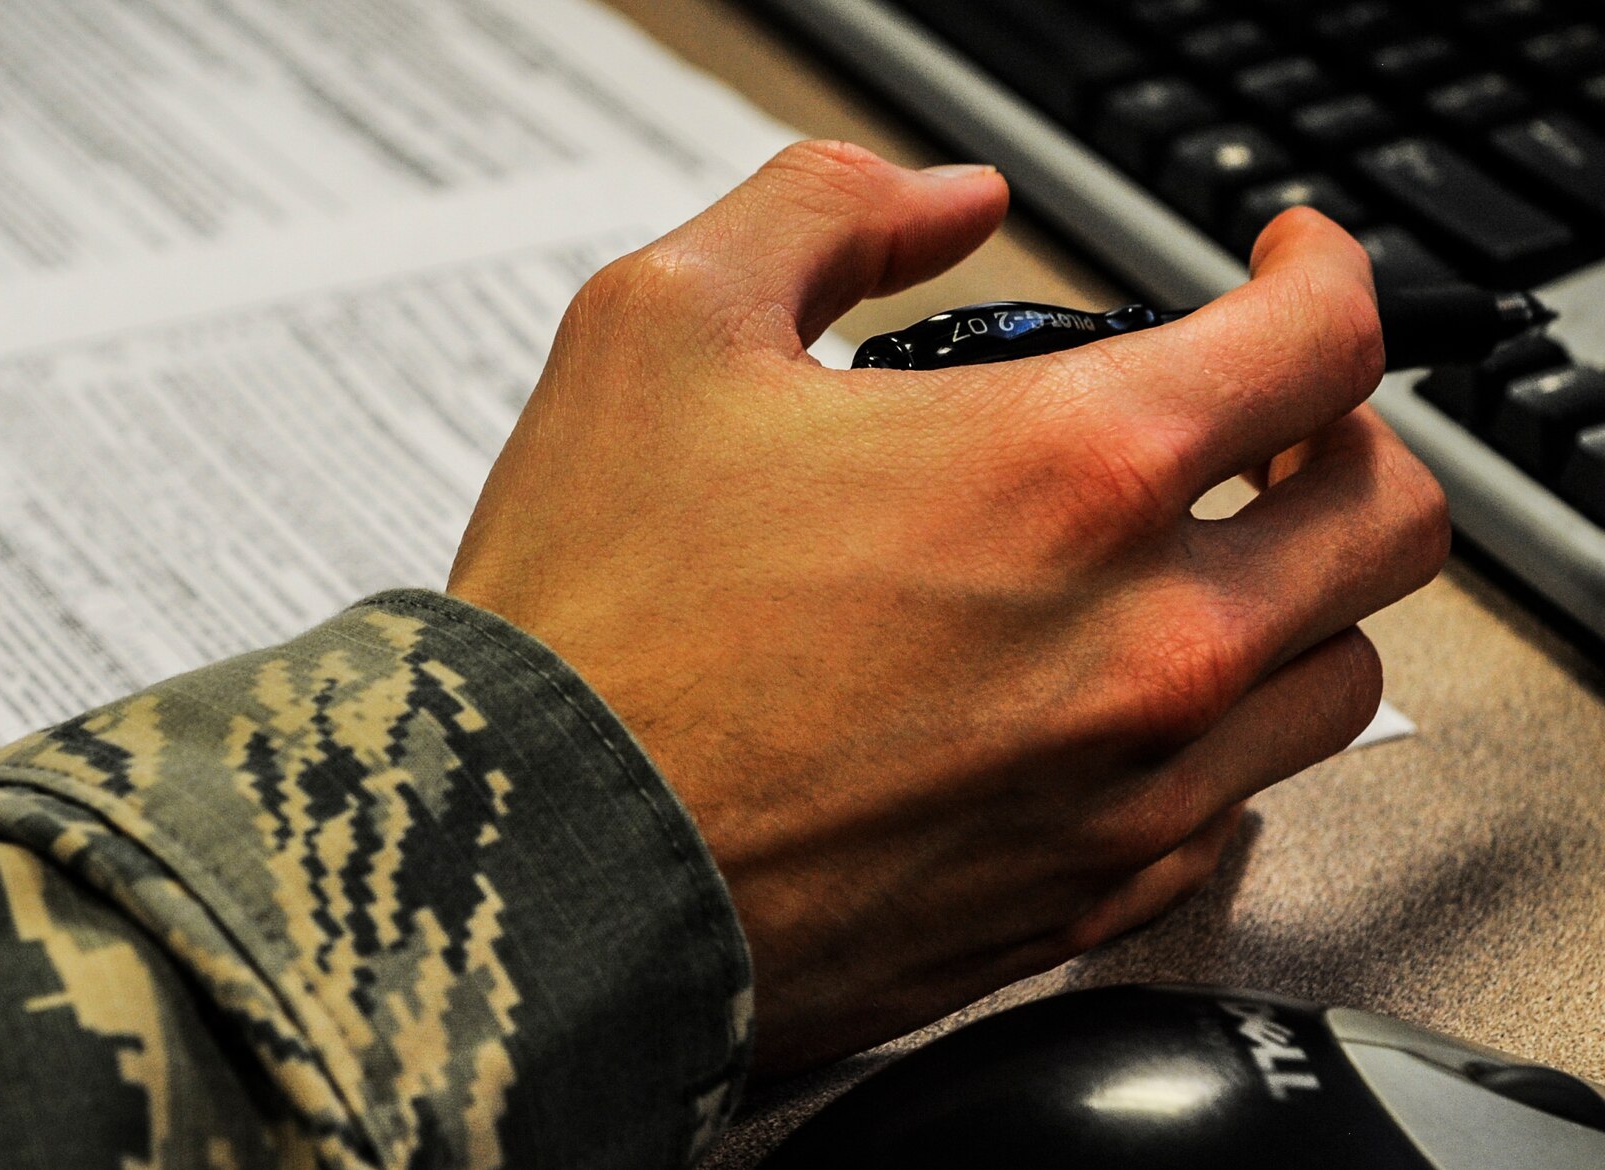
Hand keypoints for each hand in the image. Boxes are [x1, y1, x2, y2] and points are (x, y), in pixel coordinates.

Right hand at [447, 142, 1447, 1075]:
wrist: (536, 864)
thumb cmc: (593, 625)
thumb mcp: (664, 327)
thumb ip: (824, 213)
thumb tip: (934, 205)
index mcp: (1070, 472)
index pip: (1327, 343)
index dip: (1324, 277)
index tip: (1287, 279)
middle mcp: (1140, 645)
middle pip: (1386, 520)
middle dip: (1342, 443)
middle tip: (1262, 428)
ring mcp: (1124, 791)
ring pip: (1330, 678)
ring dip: (1284, 600)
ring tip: (1181, 573)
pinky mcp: (1076, 901)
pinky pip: (1229, 814)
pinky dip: (1203, 740)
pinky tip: (1099, 709)